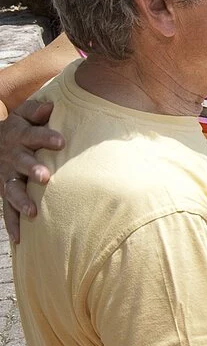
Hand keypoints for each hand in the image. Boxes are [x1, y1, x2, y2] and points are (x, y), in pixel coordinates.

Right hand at [2, 100, 62, 243]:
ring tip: (32, 212)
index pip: (34, 135)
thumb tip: (50, 106)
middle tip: (45, 177)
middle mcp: (13, 158)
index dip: (46, 137)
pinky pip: (7, 209)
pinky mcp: (5, 191)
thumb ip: (36, 110)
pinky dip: (12, 223)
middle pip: (22, 163)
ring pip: (12, 189)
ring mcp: (7, 176)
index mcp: (21, 136)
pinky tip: (20, 239)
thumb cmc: (21, 127)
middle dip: (32, 169)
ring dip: (21, 201)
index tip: (61, 141)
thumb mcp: (23, 114)